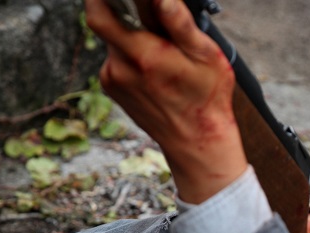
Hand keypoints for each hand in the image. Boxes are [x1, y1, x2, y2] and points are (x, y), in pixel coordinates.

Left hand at [85, 0, 247, 202]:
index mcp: (144, 56)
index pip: (101, 12)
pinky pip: (114, 57)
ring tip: (159, 48)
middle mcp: (120, 68)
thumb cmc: (207, 98)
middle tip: (145, 14)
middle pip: (103, 21)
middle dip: (120, 9)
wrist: (195, 142)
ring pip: (111, 39)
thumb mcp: (206, 57)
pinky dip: (128, 52)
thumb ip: (180, 25)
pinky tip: (152, 66)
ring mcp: (112, 79)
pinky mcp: (110, 87)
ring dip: (129, 33)